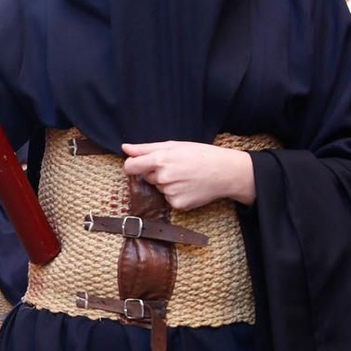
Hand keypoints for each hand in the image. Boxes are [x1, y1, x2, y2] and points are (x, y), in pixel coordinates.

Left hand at [121, 141, 256, 208]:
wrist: (225, 172)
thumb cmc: (200, 155)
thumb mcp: (174, 145)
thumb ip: (146, 148)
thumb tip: (125, 148)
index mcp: (160, 160)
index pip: (131, 167)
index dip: (132, 166)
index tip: (139, 165)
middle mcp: (163, 177)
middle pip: (147, 177)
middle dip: (157, 173)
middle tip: (177, 167)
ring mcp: (170, 192)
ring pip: (159, 188)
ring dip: (168, 183)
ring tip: (186, 176)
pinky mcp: (177, 204)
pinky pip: (169, 199)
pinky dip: (176, 194)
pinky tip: (189, 187)